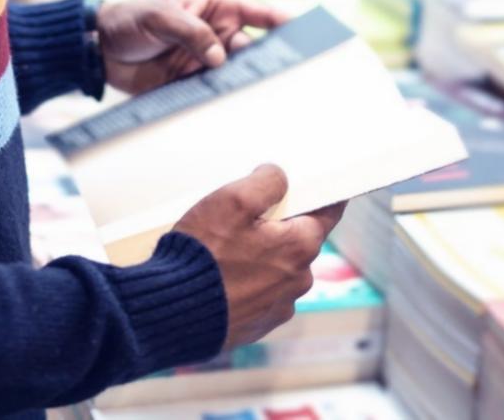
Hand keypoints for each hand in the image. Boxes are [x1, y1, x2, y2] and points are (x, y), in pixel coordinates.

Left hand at [96, 0, 288, 95]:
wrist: (99, 50)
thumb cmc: (131, 20)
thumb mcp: (160, 17)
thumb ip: (192, 33)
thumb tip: (221, 57)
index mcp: (215, 9)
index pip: (255, 13)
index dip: (280, 21)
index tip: (301, 32)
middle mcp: (217, 36)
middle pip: (253, 50)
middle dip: (269, 62)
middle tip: (287, 76)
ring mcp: (205, 63)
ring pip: (237, 75)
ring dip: (248, 86)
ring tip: (268, 100)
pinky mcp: (192, 86)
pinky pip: (215, 95)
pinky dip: (225, 103)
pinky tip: (237, 114)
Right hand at [173, 164, 344, 349]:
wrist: (175, 313)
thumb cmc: (205, 255)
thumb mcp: (232, 200)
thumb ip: (266, 181)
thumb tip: (279, 178)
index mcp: (300, 246)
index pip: (328, 213)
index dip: (323, 197)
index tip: (319, 188)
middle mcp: (298, 280)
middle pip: (298, 241)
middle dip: (279, 228)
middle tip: (246, 218)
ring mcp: (278, 307)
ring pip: (278, 270)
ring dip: (261, 258)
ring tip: (225, 252)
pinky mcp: (258, 325)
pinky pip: (260, 295)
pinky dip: (247, 284)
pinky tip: (221, 278)